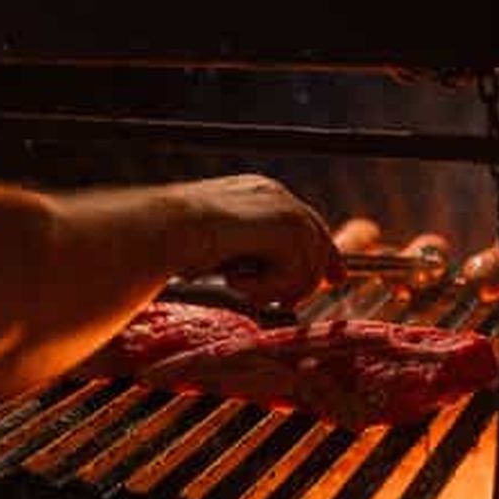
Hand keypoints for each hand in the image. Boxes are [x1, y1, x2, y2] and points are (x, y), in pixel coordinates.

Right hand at [175, 174, 344, 306]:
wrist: (163, 231)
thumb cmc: (176, 243)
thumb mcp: (222, 248)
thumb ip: (253, 256)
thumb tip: (273, 279)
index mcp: (261, 194)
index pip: (308, 225)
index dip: (324, 255)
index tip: (335, 279)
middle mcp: (278, 196)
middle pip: (319, 244)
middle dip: (308, 280)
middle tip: (286, 303)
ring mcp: (285, 208)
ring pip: (307, 266)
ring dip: (274, 288)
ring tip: (240, 288)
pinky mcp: (286, 226)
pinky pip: (296, 273)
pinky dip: (266, 287)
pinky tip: (237, 281)